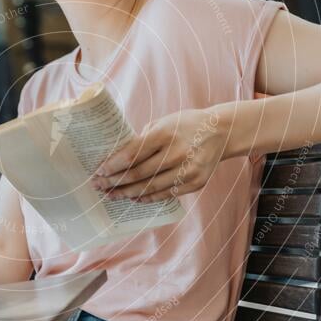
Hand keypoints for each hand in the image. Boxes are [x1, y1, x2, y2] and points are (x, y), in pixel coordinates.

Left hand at [90, 108, 224, 201]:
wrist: (222, 131)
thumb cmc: (185, 124)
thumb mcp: (163, 122)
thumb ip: (142, 138)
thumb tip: (116, 157)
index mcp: (165, 134)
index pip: (132, 154)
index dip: (113, 166)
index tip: (98, 172)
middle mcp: (177, 153)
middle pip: (138, 174)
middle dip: (115, 182)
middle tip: (99, 186)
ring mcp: (188, 170)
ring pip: (150, 188)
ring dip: (127, 193)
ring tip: (112, 195)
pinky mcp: (196, 182)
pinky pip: (166, 194)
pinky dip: (147, 197)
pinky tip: (134, 197)